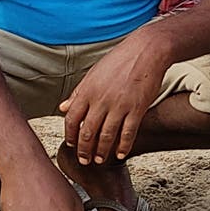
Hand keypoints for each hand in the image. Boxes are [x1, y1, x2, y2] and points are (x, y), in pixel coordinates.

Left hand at [60, 33, 171, 164]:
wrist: (146, 50)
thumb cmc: (119, 60)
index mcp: (88, 90)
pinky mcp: (137, 108)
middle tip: (84, 160)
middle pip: (87, 132)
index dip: (70, 135)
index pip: (72, 119)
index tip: (71, 145)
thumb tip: (63, 108)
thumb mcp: (93, 74)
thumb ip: (78, 92)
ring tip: (99, 160)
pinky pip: (128, 132)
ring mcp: (120, 105)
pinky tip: (120, 154)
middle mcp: (101, 100)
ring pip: (106, 135)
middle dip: (84, 149)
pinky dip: (123, 146)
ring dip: (101, 151)